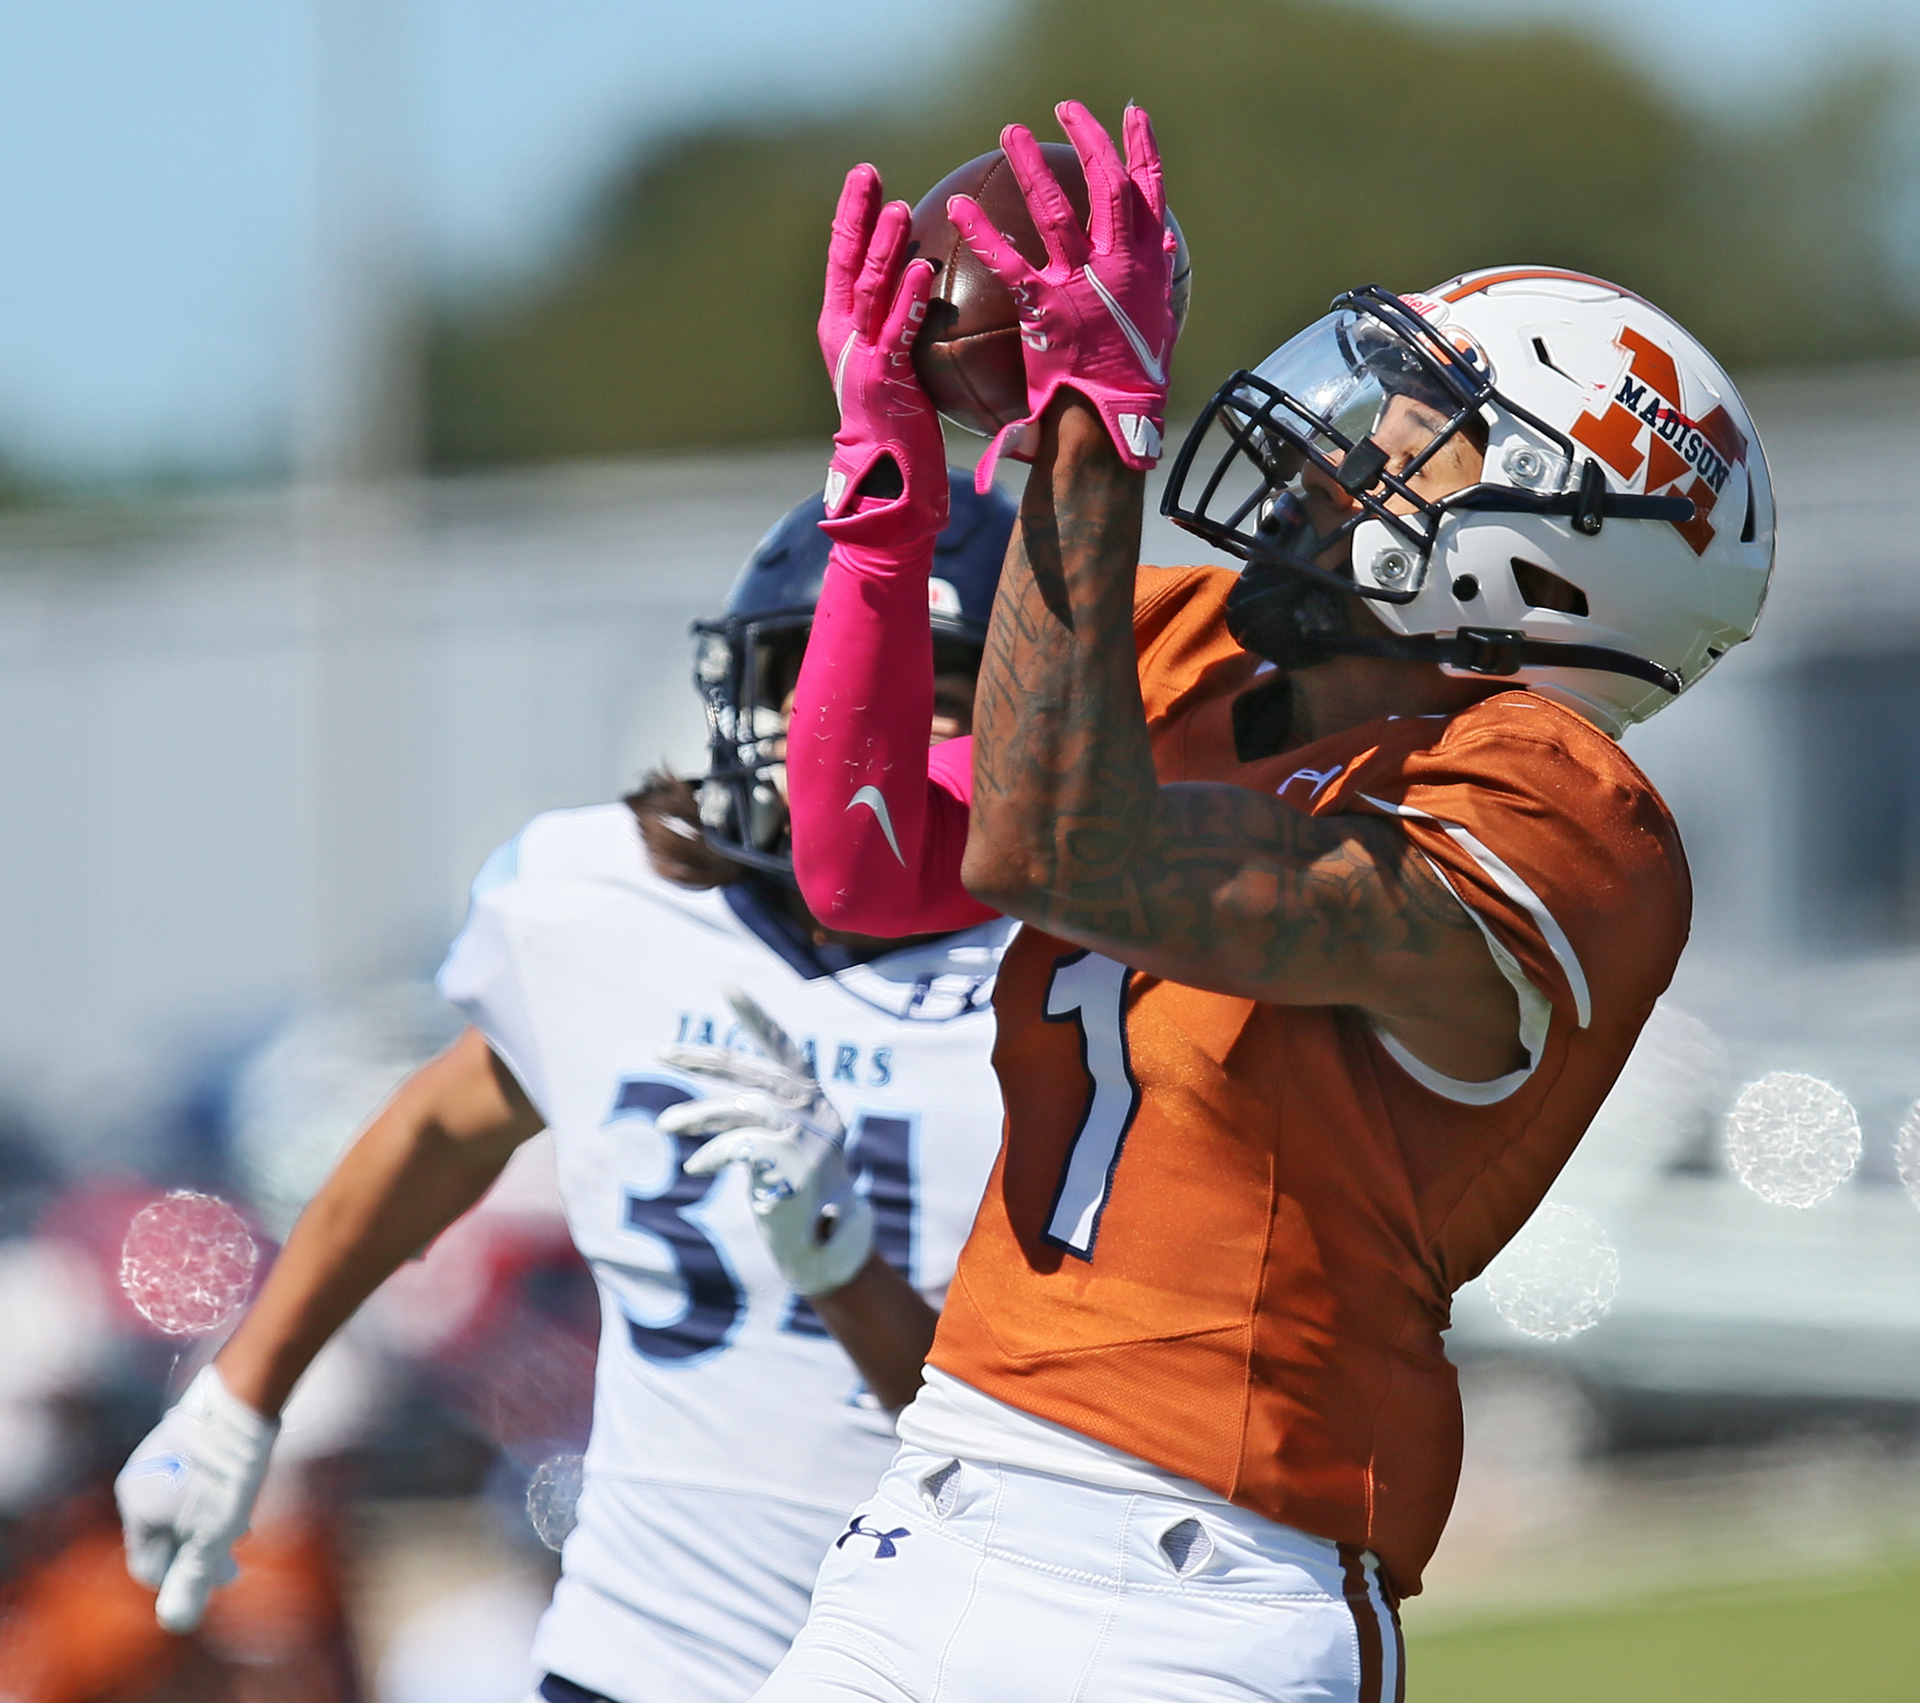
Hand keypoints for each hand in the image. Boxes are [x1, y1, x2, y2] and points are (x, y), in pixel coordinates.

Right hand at [115, 1364, 278, 1632]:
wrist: (244, 1395)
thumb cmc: (225, 1469)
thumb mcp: (212, 1532)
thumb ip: (193, 1575)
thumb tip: (177, 1622)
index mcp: (135, 1506)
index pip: (148, 1564)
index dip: (183, 1579)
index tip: (221, 1578)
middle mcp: (139, 1479)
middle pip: (165, 1535)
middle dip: (200, 1550)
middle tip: (237, 1554)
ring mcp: (160, 1454)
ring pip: (181, 1506)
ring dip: (210, 1523)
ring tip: (244, 1522)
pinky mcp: (185, 1436)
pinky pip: (192, 1480)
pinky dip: (213, 1495)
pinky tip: (242, 1490)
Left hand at [659, 987, 873, 1296]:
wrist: (824, 1251)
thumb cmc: (798, 1197)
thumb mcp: (783, 1149)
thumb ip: (759, 1121)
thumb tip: (704, 1109)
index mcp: (818, 1102)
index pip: (785, 1048)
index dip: (756, 1017)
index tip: (727, 987)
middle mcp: (818, 1112)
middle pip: (753, 1072)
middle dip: (704, 1058)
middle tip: (661, 1051)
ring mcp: (808, 1137)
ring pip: (739, 1108)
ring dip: (696, 1116)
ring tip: (665, 1124)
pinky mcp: (791, 1163)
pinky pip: (736, 1145)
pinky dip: (710, 1154)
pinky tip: (697, 1166)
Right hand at [817, 164, 948, 548]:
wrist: (888, 476)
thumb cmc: (899, 420)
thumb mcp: (896, 364)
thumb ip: (903, 325)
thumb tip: (933, 283)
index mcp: (840, 327)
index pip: (842, 260)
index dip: (850, 216)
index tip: (864, 178)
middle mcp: (842, 334)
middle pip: (845, 262)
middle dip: (856, 215)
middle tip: (869, 173)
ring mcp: (859, 355)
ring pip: (868, 289)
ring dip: (883, 246)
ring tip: (899, 208)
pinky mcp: (882, 377)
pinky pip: (897, 329)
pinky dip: (908, 297)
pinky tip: (923, 268)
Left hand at [949, 100, 1176, 486]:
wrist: (1110, 425)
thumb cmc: (1131, 386)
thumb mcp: (1157, 329)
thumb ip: (1158, 285)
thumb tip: (1167, 252)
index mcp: (1148, 266)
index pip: (1149, 193)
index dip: (1143, 149)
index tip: (1132, 114)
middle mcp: (1120, 265)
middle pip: (1107, 185)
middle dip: (1089, 139)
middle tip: (1066, 109)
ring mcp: (1083, 283)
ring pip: (1057, 209)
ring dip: (1032, 166)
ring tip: (1009, 133)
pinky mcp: (1047, 308)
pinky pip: (1008, 261)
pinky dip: (982, 233)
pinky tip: (960, 209)